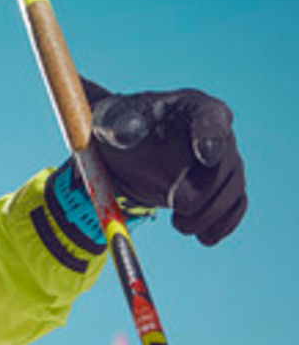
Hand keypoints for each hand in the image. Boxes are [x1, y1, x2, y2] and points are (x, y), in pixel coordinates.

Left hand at [83, 80, 246, 245]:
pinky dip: (223, 224)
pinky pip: (234, 206)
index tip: (206, 156)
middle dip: (204, 193)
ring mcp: (222, 160)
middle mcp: (217, 132)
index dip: (213, 136)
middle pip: (227, 164)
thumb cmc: (117, 128)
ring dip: (210, 215)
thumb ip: (118, 126)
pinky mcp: (219, 186)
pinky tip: (205, 237)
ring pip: (233, 189)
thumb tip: (125, 133)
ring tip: (180, 226)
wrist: (121, 150)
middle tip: (178, 214)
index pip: (212, 118)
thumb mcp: (110, 122)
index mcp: (192, 108)